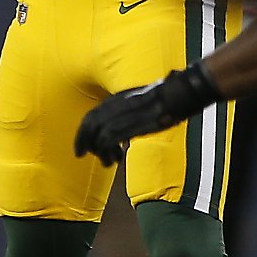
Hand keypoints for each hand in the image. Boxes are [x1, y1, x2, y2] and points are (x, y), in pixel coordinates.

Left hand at [74, 66, 218, 164]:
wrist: (176, 95)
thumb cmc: (165, 97)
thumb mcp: (140, 100)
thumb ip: (128, 110)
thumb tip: (122, 124)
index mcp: (116, 99)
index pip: (91, 115)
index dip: (82, 132)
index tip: (81, 145)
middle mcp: (114, 106)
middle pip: (89, 125)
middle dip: (83, 142)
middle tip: (81, 155)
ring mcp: (121, 116)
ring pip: (97, 136)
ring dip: (99, 152)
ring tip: (107, 161)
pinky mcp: (129, 126)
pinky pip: (108, 142)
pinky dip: (107, 153)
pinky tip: (116, 159)